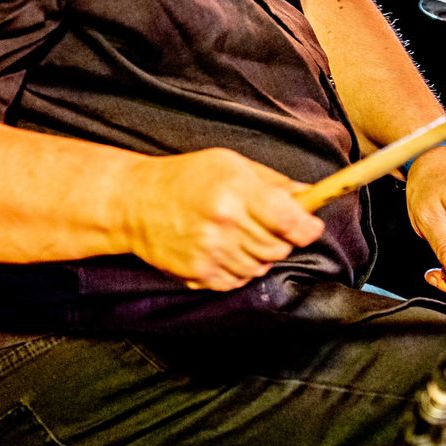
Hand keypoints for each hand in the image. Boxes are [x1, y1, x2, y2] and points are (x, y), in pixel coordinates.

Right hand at [122, 147, 324, 291]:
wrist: (135, 203)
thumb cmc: (184, 178)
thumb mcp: (230, 164)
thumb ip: (272, 181)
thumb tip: (307, 195)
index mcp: (237, 192)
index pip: (290, 221)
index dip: (307, 227)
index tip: (310, 225)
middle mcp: (226, 224)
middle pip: (279, 248)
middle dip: (281, 238)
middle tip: (267, 224)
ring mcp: (212, 252)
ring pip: (261, 267)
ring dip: (259, 255)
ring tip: (239, 234)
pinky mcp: (200, 273)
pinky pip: (238, 281)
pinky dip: (239, 269)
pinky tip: (224, 249)